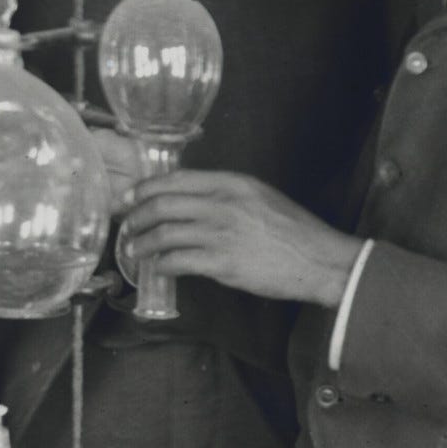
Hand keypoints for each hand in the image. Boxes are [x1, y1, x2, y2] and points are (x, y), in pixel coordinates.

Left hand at [110, 168, 358, 308]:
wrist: (321, 261)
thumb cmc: (293, 231)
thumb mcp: (260, 197)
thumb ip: (225, 194)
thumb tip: (186, 200)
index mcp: (232, 183)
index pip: (175, 179)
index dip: (145, 189)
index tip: (129, 198)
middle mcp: (223, 204)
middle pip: (162, 205)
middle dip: (135, 216)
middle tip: (125, 226)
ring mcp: (222, 234)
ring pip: (164, 234)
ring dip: (142, 243)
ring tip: (133, 250)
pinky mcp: (223, 263)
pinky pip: (178, 261)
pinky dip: (162, 264)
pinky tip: (158, 267)